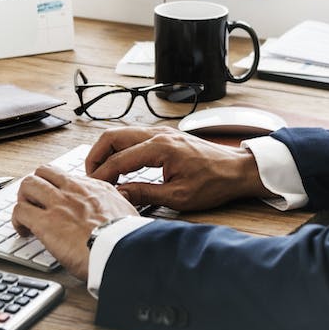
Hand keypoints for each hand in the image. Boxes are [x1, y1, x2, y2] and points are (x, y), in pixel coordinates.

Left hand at [12, 164, 138, 280]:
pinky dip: (17, 221)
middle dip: (35, 186)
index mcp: (94, 188)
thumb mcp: (127, 211)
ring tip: (26, 216)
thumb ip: (116, 205)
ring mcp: (58, 204)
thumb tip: (118, 207)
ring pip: (28, 185)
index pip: (65, 176)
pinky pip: (20, 211)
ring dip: (23, 200)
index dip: (55, 186)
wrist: (122, 251)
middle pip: (43, 172)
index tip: (55, 199)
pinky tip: (23, 231)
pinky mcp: (45, 222)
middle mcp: (74, 190)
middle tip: (35, 203)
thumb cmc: (126, 238)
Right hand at [86, 126, 269, 210]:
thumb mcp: (179, 197)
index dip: (102, 175)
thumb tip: (119, 195)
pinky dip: (120, 149)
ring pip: (121, 134)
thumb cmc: (214, 183)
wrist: (237, 170)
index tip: (93, 188)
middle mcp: (158, 134)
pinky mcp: (165, 136)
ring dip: (107, 151)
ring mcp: (161, 132)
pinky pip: (133, 137)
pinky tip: (120, 166)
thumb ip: (145, 194)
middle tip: (91, 177)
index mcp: (160, 147)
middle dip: (96, 156)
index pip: (119, 159)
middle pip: (112, 137)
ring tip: (102, 173)